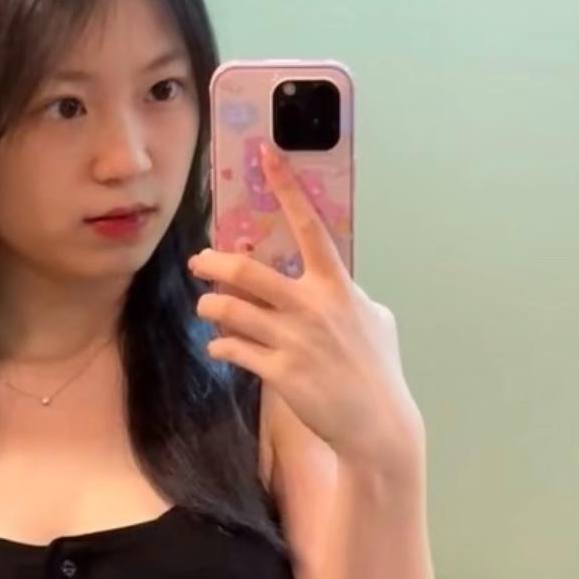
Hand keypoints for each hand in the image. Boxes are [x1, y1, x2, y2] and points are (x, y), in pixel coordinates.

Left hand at [189, 142, 423, 473]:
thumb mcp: (377, 321)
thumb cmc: (379, 371)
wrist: (377, 424)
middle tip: (198, 261)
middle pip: (248, 270)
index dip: (285, 186)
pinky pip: (234, 350)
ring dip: (211, 307)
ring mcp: (294, 340)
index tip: (265, 154)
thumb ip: (351, 296)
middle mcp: (313, 306)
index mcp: (337, 286)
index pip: (309, 225)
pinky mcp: (280, 372)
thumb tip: (341, 286)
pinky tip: (219, 347)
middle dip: (214, 263)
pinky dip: (220, 345)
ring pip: (231, 311)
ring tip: (207, 308)